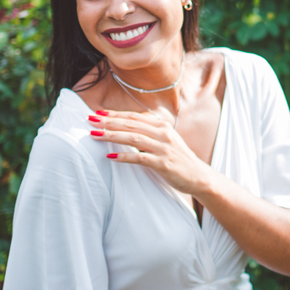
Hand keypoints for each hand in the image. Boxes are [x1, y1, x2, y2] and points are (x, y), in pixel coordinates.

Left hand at [86, 110, 212, 195]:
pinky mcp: (163, 163)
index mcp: (162, 126)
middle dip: (109, 122)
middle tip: (90, 120)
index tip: (98, 113)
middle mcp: (163, 133)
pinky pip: (140, 157)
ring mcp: (164, 148)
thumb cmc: (179, 159)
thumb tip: (126, 130)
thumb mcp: (166, 141)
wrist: (199, 176)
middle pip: (131, 125)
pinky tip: (110, 157)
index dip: (115, 114)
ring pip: (133, 138)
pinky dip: (124, 156)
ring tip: (95, 135)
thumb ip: (150, 133)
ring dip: (112, 136)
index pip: (134, 117)